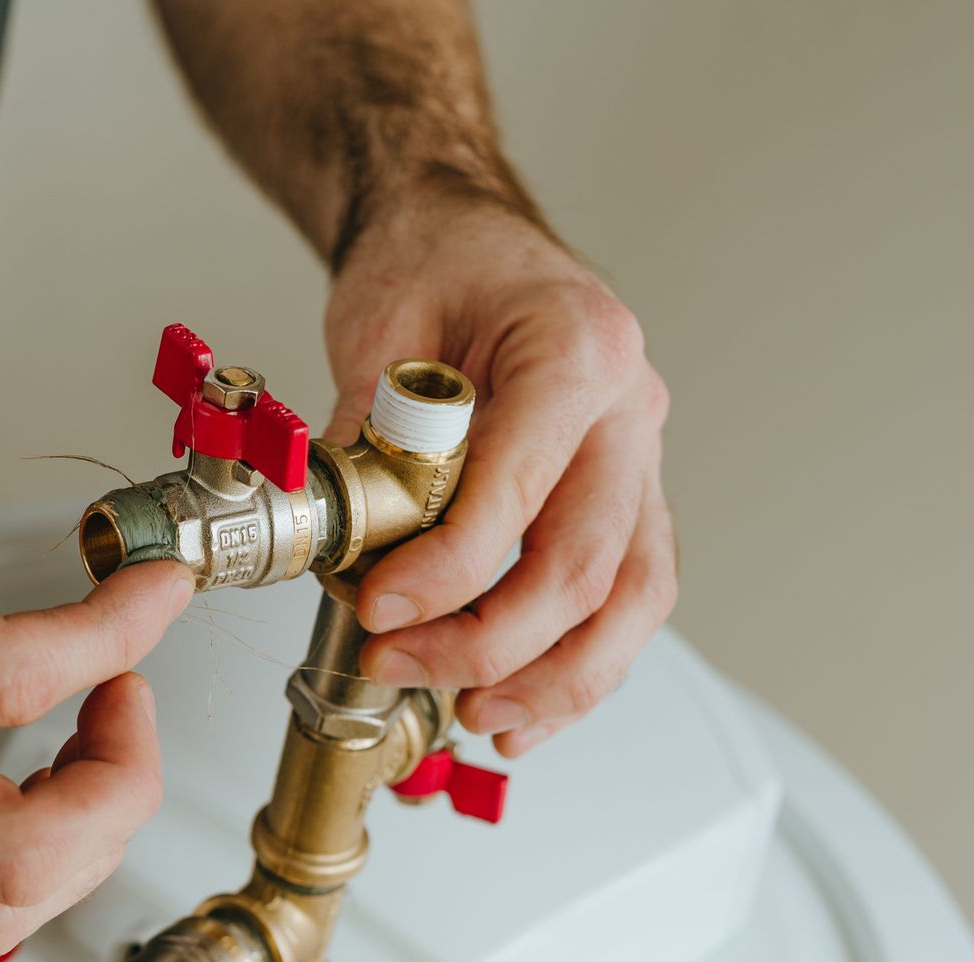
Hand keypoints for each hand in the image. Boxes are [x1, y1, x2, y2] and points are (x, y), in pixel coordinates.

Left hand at [325, 199, 676, 756]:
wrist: (467, 235)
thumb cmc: (432, 260)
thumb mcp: (376, 322)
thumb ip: (364, 432)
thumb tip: (333, 538)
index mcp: (576, 348)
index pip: (520, 489)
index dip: (447, 569)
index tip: (377, 609)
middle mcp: (629, 409)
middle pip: (586, 566)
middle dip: (488, 641)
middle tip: (400, 665)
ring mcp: (639, 458)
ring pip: (631, 601)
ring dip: (554, 678)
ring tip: (475, 714)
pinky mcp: (625, 499)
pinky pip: (626, 599)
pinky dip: (579, 667)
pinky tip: (521, 708)